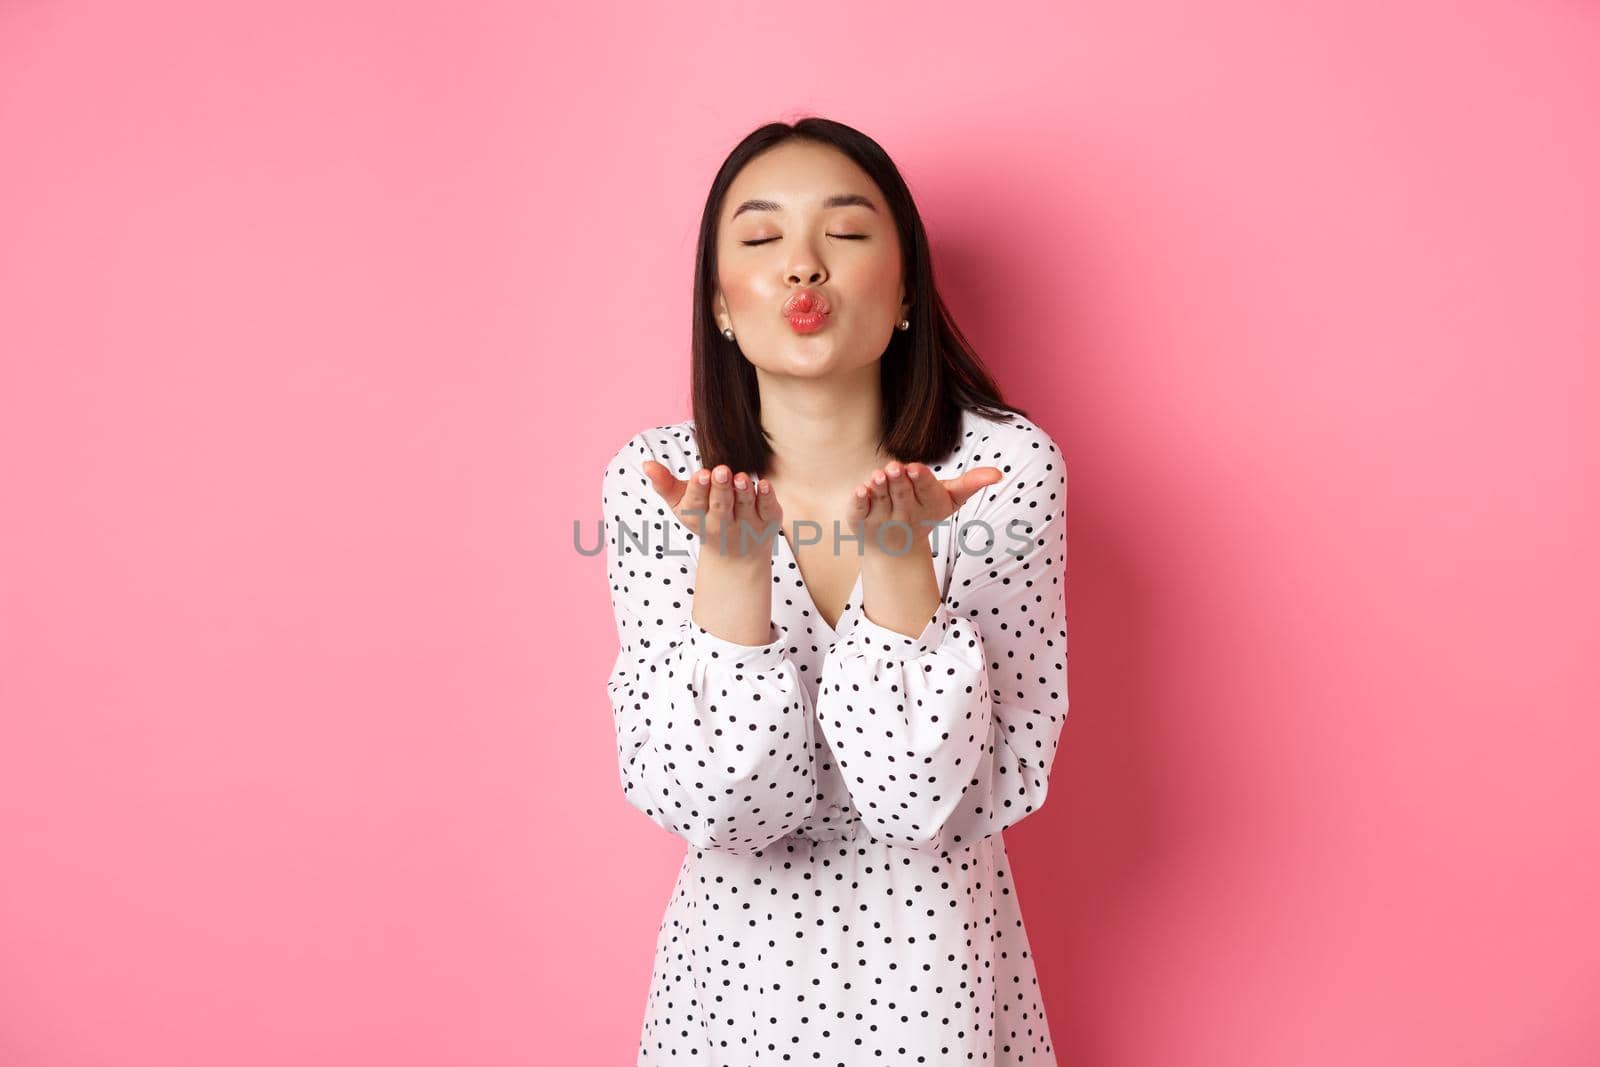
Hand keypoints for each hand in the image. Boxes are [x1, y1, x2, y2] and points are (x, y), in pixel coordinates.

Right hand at [640, 461, 782, 563]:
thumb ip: (665, 484)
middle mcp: (723, 525)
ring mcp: (747, 525)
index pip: (696, 504)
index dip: (699, 489)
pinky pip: (768, 509)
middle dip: (720, 489)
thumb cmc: (704, 517)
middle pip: (721, 506)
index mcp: (698, 518)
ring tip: (740, 476)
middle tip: (721, 470)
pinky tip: (764, 484)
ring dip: (743, 492)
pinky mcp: (768, 522)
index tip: (701, 473)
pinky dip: (767, 498)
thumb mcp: (682, 504)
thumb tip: (647, 464)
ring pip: (745, 507)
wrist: (736, 553)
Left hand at [847, 461, 1002, 555]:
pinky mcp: (860, 523)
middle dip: (899, 482)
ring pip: (881, 502)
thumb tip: (998, 474)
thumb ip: (970, 484)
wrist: (895, 548)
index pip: (926, 492)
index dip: (920, 480)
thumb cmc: (925, 512)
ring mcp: (881, 521)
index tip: (915, 467)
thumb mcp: (950, 498)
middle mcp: (905, 516)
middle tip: (895, 466)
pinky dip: (858, 503)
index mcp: (928, 507)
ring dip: (879, 488)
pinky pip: (858, 513)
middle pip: (903, 496)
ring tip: (878, 475)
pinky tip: (859, 490)